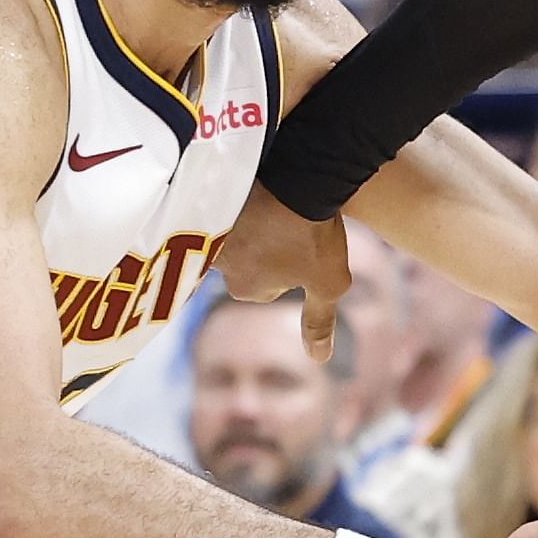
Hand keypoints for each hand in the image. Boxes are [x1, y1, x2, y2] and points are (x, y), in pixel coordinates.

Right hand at [215, 188, 352, 359]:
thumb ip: (318, 322)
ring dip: (251, 225)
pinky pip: (224, 207)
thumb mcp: (328, 284)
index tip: (301, 247)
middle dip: (266, 248)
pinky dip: (240, 204)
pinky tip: (261, 193)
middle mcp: (219, 266)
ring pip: (235, 236)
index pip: (266, 285)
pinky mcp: (209, 200)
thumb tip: (319, 358)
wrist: (301, 179)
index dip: (289, 266)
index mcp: (245, 289)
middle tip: (289, 226)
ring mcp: (211, 231)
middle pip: (247, 263)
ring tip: (277, 207)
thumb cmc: (315, 236)